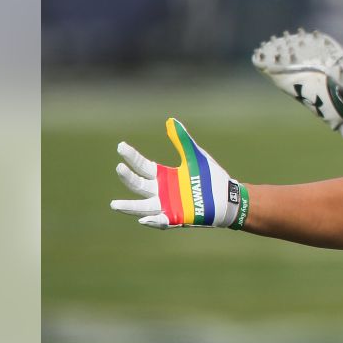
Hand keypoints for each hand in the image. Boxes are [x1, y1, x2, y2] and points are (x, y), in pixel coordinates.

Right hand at [110, 118, 248, 229]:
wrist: (228, 197)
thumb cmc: (210, 176)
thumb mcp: (196, 156)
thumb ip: (183, 141)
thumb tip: (170, 121)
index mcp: (164, 176)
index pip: (143, 166)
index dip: (132, 157)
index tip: (121, 146)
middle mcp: (161, 192)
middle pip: (139, 185)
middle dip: (128, 178)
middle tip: (119, 168)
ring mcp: (168, 206)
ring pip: (143, 208)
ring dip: (130, 207)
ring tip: (114, 204)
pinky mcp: (177, 218)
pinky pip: (161, 221)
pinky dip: (153, 221)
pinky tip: (144, 220)